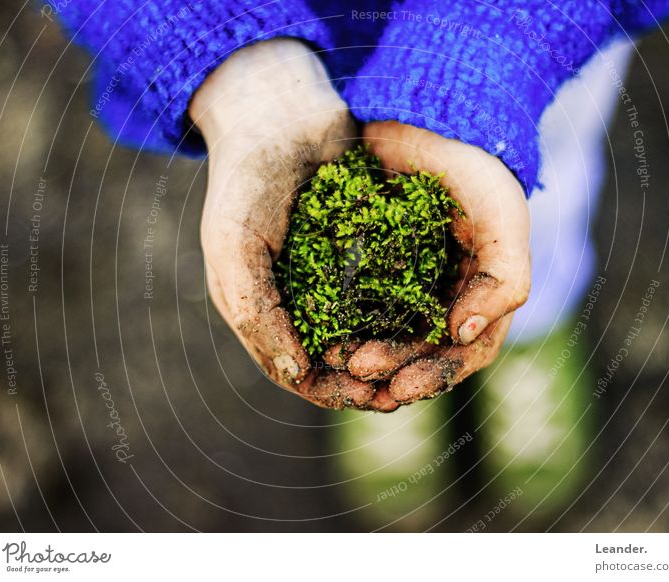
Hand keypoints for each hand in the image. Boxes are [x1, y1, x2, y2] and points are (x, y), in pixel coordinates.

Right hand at [190, 39, 401, 409]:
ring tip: (427, 363)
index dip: (334, 391)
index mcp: (261, 310)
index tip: (373, 398)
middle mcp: (297, 300)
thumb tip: (297, 376)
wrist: (279, 113)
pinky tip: (434, 318)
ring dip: (394, 352)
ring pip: (367, 331)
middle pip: (338, 359)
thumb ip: (257, 312)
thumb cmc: (246, 180)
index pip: (297, 371)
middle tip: (410, 388)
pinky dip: (406, 310)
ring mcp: (330, 275)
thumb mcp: (234, 246)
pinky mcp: (362, 248)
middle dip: (372, 379)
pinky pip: (387, 289)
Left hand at [338, 121, 530, 405]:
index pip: (464, 351)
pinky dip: (342, 319)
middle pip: (419, 348)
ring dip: (365, 351)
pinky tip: (321, 330)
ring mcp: (406, 277)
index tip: (399, 388)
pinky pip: (355, 299)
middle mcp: (445, 291)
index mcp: (482, 292)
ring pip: (385, 331)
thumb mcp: (503, 218)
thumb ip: (505, 280)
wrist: (426, 115)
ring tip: (336, 359)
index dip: (434, 375)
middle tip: (358, 373)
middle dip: (392, 368)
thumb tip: (463, 335)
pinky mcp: (369, 259)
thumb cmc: (475, 166)